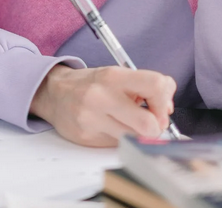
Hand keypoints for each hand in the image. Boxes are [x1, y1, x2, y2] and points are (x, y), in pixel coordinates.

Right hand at [29, 65, 176, 146]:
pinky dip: (120, 140)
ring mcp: (92, 120)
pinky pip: (118, 146)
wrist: (54, 93)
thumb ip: (145, 87)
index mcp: (113, 77)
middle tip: (150, 122)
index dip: (165, 101)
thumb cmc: (91, 84)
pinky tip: (111, 128)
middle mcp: (101, 97)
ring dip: (138, 135)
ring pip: (135, 139)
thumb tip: (167, 110)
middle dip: (156, 127)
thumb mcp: (117, 75)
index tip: (161, 107)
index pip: (156, 86)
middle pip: (150, 125)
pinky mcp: (87, 138)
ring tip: (128, 124)